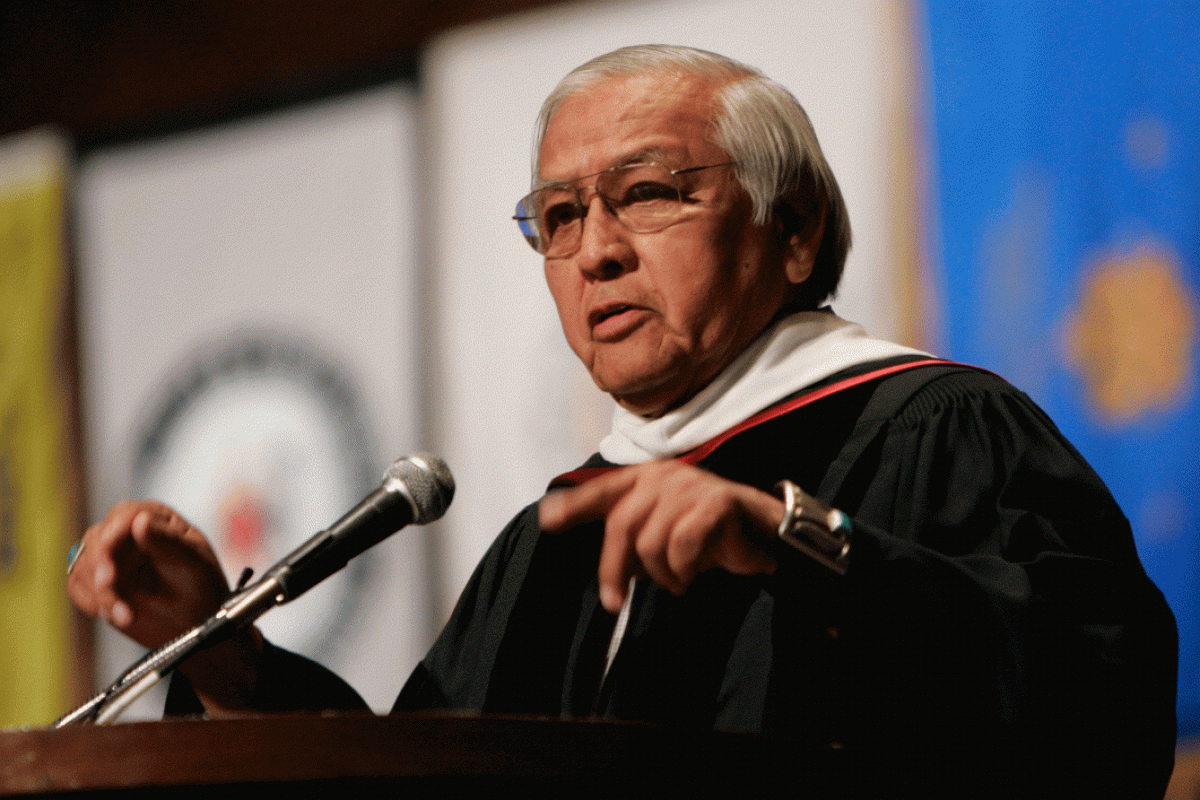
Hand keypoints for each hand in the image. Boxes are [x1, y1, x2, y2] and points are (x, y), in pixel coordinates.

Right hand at [68, 501, 230, 647]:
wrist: (196, 620)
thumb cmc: (202, 585)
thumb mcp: (194, 562)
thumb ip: (168, 542)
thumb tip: (140, 520)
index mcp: (155, 517)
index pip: (123, 517)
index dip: (111, 538)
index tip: (109, 565)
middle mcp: (128, 531)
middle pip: (97, 540)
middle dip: (101, 569)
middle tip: (111, 593)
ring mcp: (111, 555)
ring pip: (84, 564)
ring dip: (100, 592)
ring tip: (127, 616)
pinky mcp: (98, 579)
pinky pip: (78, 584)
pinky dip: (92, 602)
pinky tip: (117, 615)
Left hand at [538, 461, 782, 612]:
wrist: (762, 530)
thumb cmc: (706, 532)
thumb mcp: (663, 529)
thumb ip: (632, 534)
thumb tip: (608, 566)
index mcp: (646, 478)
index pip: (603, 491)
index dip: (574, 505)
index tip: (548, 519)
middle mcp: (663, 477)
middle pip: (621, 527)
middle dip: (614, 570)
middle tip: (614, 601)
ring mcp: (690, 488)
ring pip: (650, 544)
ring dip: (661, 574)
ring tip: (676, 579)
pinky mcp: (714, 505)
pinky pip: (681, 548)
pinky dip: (684, 570)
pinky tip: (695, 572)